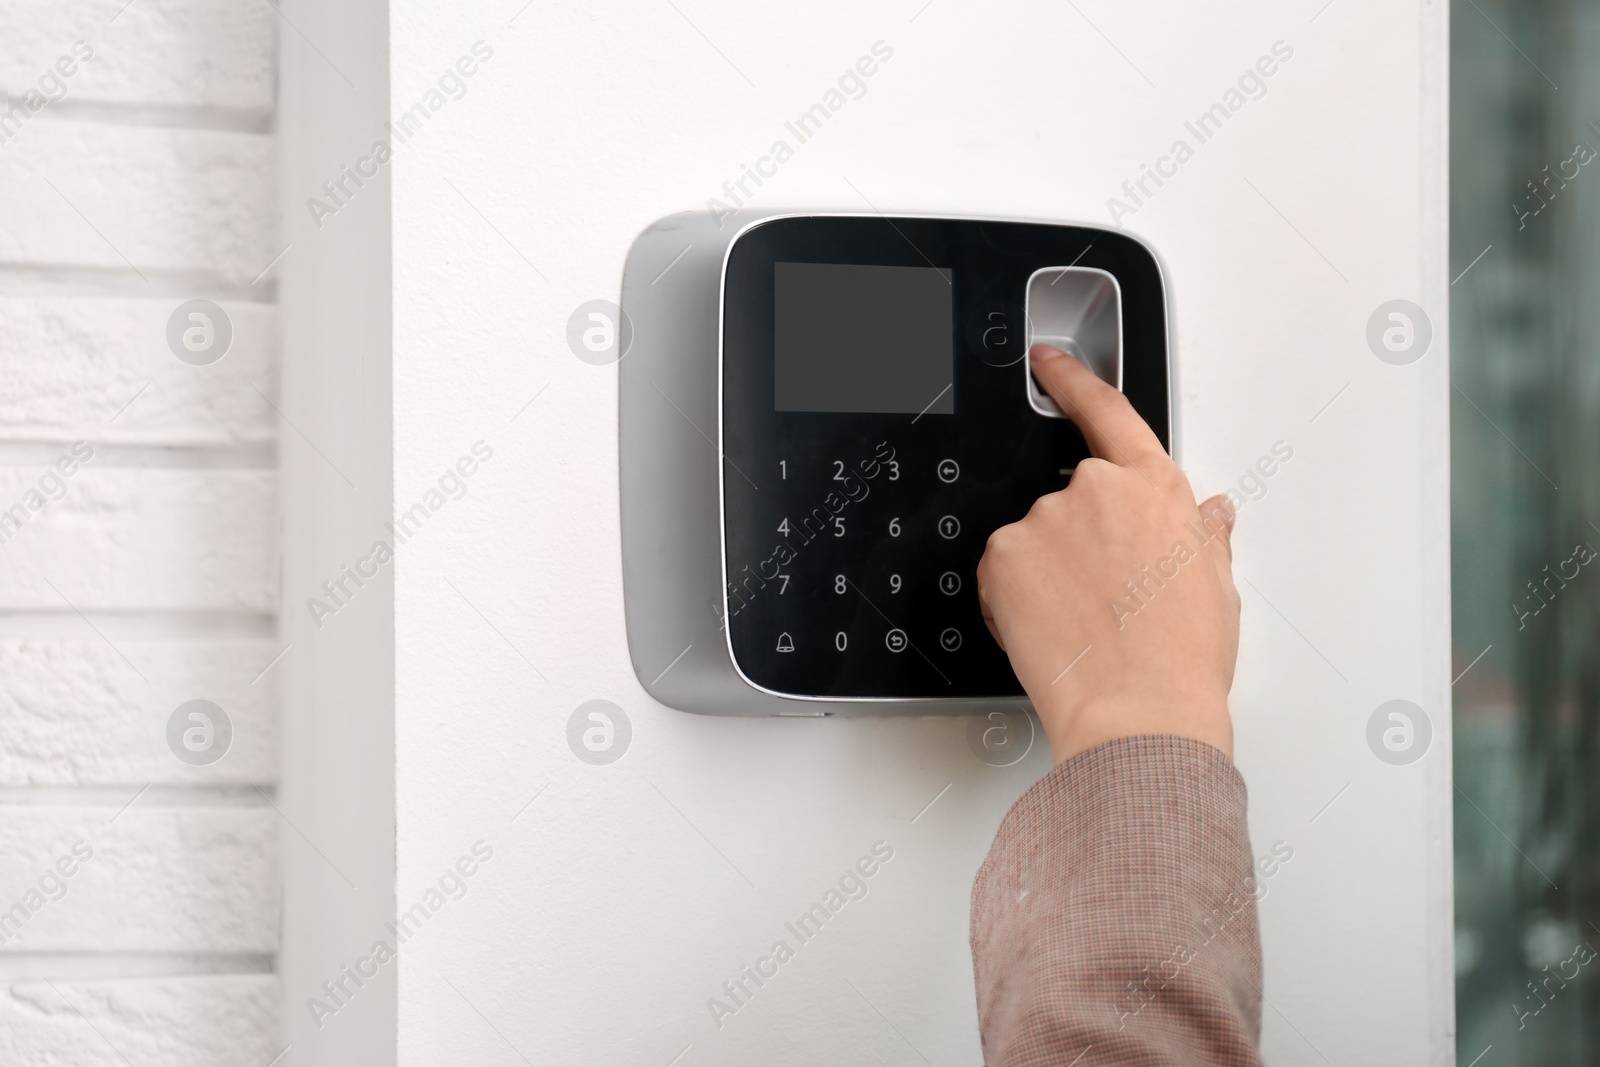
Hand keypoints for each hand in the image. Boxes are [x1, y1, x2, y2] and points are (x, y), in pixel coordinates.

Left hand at [976, 344, 1240, 763]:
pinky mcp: (1003, 555)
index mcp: (1154, 488)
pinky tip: (1051, 629)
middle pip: (1072, 500)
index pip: (1106, 410)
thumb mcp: (1215, 587)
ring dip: (1048, 572)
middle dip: (1079, 543)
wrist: (1138, 712)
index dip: (1072, 379)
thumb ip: (1204, 535)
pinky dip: (1015, 595)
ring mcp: (1044, 520)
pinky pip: (1002, 569)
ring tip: (1084, 624)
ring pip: (1035, 539)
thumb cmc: (1183, 658)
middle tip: (1103, 600)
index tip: (1048, 361)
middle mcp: (1095, 490)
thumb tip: (1212, 515)